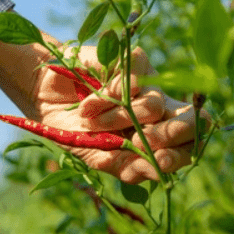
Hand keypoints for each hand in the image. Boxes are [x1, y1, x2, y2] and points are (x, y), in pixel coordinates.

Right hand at [32, 46, 208, 183]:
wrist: (43, 98)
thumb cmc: (73, 130)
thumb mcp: (98, 156)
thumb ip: (128, 167)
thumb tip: (159, 173)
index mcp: (155, 136)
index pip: (189, 146)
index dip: (182, 154)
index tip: (160, 160)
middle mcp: (158, 109)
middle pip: (191, 120)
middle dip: (169, 134)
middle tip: (143, 141)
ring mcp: (148, 84)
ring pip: (155, 105)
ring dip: (115, 120)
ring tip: (89, 121)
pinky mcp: (133, 60)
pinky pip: (135, 80)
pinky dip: (105, 98)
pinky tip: (88, 103)